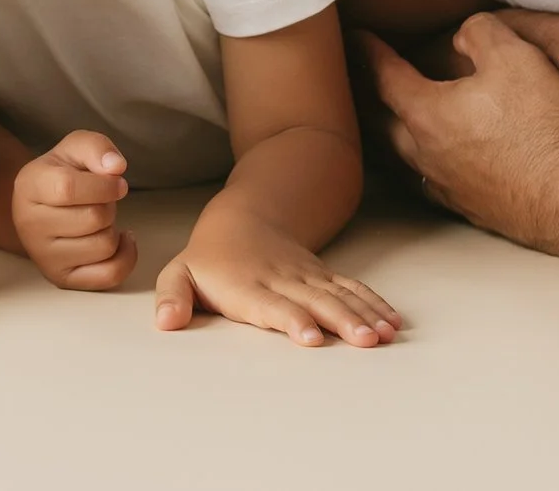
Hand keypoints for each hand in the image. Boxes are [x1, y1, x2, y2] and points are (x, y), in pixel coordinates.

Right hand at [11, 130, 136, 289]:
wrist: (37, 207)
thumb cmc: (59, 174)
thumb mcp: (74, 149)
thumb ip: (95, 147)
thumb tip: (116, 167)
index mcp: (29, 186)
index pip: (69, 188)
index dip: (103, 185)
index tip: (118, 181)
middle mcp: (30, 225)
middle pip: (93, 219)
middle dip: (109, 205)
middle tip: (101, 200)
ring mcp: (44, 256)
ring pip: (104, 246)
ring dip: (112, 229)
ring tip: (99, 219)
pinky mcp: (62, 278)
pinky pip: (109, 275)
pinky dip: (126, 256)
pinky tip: (119, 240)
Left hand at [153, 202, 398, 345]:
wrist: (241, 219)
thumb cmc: (207, 259)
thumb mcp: (178, 275)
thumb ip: (172, 298)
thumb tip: (166, 323)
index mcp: (246, 286)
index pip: (272, 305)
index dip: (292, 320)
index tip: (310, 337)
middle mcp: (281, 280)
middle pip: (315, 301)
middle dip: (341, 321)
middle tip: (365, 341)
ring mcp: (306, 276)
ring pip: (339, 294)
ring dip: (364, 314)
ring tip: (385, 335)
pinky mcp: (323, 275)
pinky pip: (351, 288)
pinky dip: (373, 303)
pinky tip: (392, 321)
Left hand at [357, 20, 558, 250]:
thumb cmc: (545, 124)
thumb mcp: (515, 55)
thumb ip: (479, 31)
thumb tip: (461, 35)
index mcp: (426, 114)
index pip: (383, 76)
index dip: (367, 52)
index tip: (355, 38)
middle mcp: (425, 155)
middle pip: (376, 123)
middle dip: (361, 96)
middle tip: (352, 78)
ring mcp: (446, 187)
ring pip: (397, 160)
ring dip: (382, 136)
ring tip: (377, 121)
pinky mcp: (469, 209)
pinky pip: (426, 183)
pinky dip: (414, 165)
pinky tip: (426, 164)